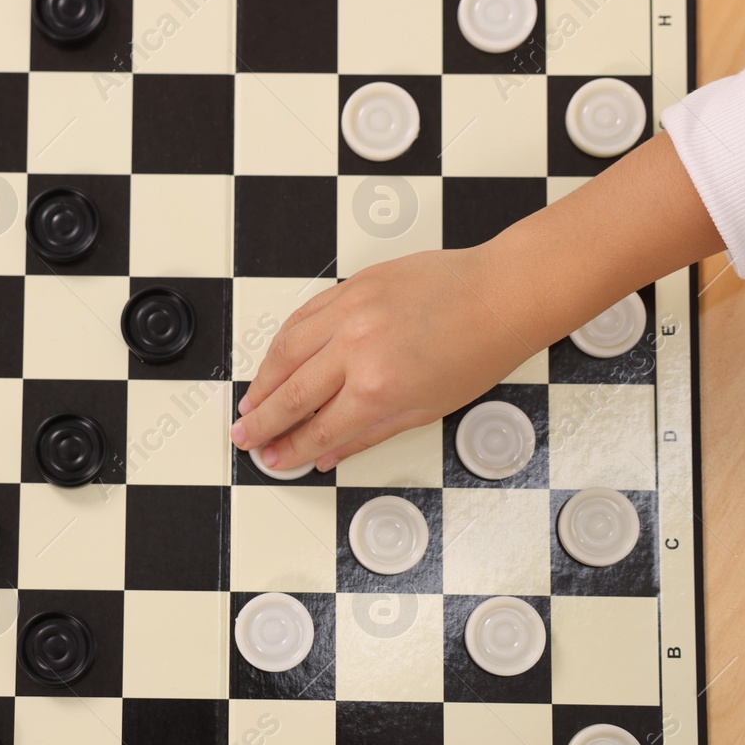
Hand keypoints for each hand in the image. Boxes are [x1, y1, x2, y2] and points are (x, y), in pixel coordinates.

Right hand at [231, 246, 537, 472]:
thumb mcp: (425, 409)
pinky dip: (283, 340)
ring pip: (285, 350)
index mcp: (377, 388)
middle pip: (290, 394)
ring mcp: (349, 311)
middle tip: (244, 438)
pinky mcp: (351, 285)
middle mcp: (355, 348)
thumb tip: (328, 454)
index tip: (271, 459)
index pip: (316, 429)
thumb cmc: (477, 350)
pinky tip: (274, 359)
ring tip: (250, 403)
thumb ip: (367, 433)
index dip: (288, 449)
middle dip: (262, 422)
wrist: (500, 294)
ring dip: (261, 381)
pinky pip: (302, 315)